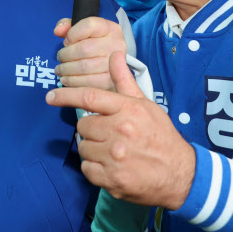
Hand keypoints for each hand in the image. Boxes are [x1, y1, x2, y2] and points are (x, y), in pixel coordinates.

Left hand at [46, 51, 194, 209]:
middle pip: (83, 125)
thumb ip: (124, 80)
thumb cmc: (160, 135)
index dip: (65, 95)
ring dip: (92, 149)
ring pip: (83, 147)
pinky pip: (87, 168)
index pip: (88, 97)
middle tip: (108, 134)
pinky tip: (111, 165)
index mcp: (127, 110)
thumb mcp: (145, 104)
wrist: (182, 174)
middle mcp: (120, 131)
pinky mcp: (112, 179)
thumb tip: (114, 53)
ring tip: (112, 151)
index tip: (51, 96)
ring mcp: (115, 157)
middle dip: (90, 129)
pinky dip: (94, 168)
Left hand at [53, 17, 125, 90]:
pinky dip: (73, 82)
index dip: (72, 33)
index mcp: (109, 28)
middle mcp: (116, 44)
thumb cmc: (92, 44)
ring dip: (66, 69)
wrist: (111, 64)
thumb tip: (58, 31)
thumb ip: (68, 26)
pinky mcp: (112, 80)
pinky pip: (88, 82)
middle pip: (84, 49)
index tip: (66, 41)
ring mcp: (116, 63)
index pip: (89, 25)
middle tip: (60, 58)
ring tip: (60, 70)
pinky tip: (66, 79)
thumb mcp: (82, 31)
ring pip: (84, 67)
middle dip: (66, 55)